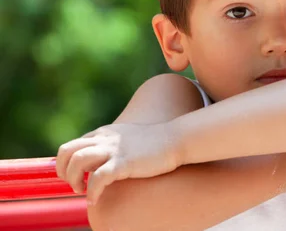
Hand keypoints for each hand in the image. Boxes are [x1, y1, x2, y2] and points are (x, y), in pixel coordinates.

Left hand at [55, 122, 180, 204]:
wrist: (176, 139)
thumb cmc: (156, 142)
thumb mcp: (129, 138)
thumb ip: (115, 144)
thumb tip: (108, 159)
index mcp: (105, 133)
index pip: (73, 145)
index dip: (67, 163)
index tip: (74, 177)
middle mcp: (105, 139)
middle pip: (67, 150)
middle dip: (62, 170)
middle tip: (73, 184)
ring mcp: (113, 150)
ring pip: (77, 162)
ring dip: (73, 180)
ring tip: (82, 191)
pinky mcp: (123, 163)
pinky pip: (97, 178)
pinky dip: (91, 192)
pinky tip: (94, 200)